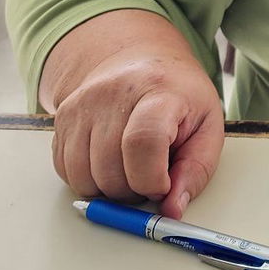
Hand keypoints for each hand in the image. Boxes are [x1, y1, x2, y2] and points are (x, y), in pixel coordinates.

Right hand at [50, 46, 224, 218]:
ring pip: (83, 177)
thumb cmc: (178, 95)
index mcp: (158, 91)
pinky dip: (87, 180)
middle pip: (110, 169)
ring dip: (108, 190)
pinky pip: (65, 171)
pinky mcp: (61, 116)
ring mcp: (82, 104)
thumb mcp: (207, 126)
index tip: (164, 186)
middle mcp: (112, 93)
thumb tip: (172, 211)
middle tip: (151, 178)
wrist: (140, 58)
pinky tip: (109, 163)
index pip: (143, 141)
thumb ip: (196, 170)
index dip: (152, 179)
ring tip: (131, 170)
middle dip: (133, 191)